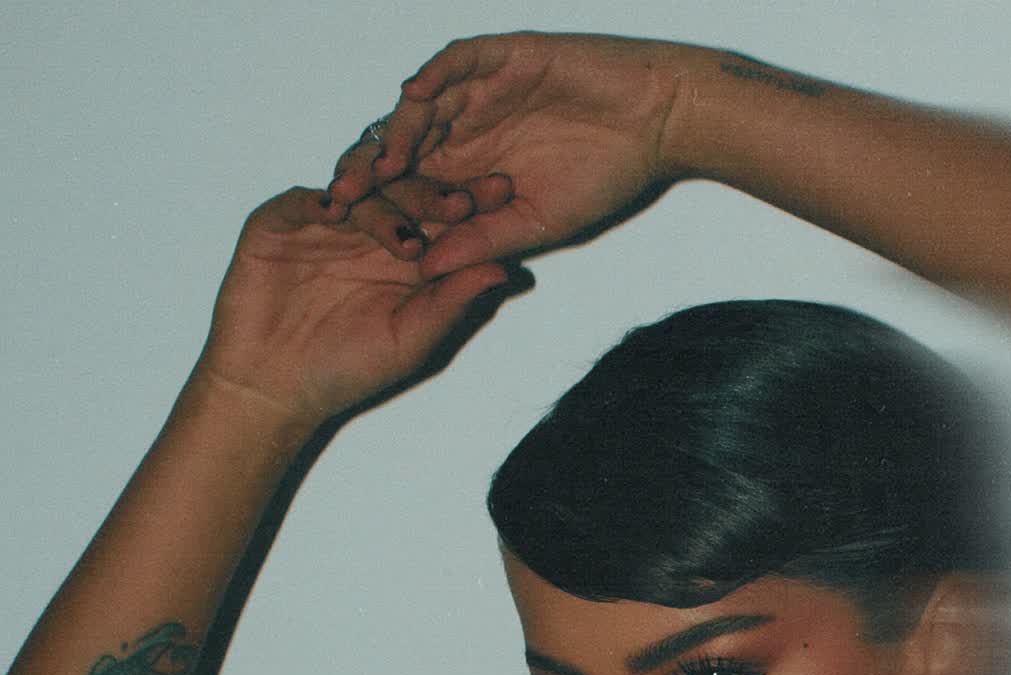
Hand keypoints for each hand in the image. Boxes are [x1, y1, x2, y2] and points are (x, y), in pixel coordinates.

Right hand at [195, 185, 514, 429]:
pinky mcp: (282, 219)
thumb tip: (505, 271)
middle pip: (405, 193)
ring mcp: (326, 220)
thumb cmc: (349, 370)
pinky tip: (339, 209)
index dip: (470, 206)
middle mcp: (370, 227)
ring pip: (360, 191)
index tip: (502, 198)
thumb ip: (452, 302)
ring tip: (405, 218)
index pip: (443, 217)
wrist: (276, 386)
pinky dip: (321, 202)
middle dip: (434, 196)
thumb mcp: (411, 340)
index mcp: (409, 251)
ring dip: (383, 200)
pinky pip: (304, 200)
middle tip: (461, 202)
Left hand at [329, 32, 693, 276]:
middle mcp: (467, 127)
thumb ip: (480, 241)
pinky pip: (458, 60)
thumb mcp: (535, 223)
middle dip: (372, 171)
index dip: (384, 209)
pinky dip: (435, 75)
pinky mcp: (503, 56)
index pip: (413, 187)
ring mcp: (482, 89)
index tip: (356, 236)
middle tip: (344, 198)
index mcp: (471, 170)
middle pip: (403, 144)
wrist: (655, 123)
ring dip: (395, 132)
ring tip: (377, 162)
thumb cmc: (605, 175)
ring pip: (421, 105)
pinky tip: (412, 95)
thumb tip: (425, 270)